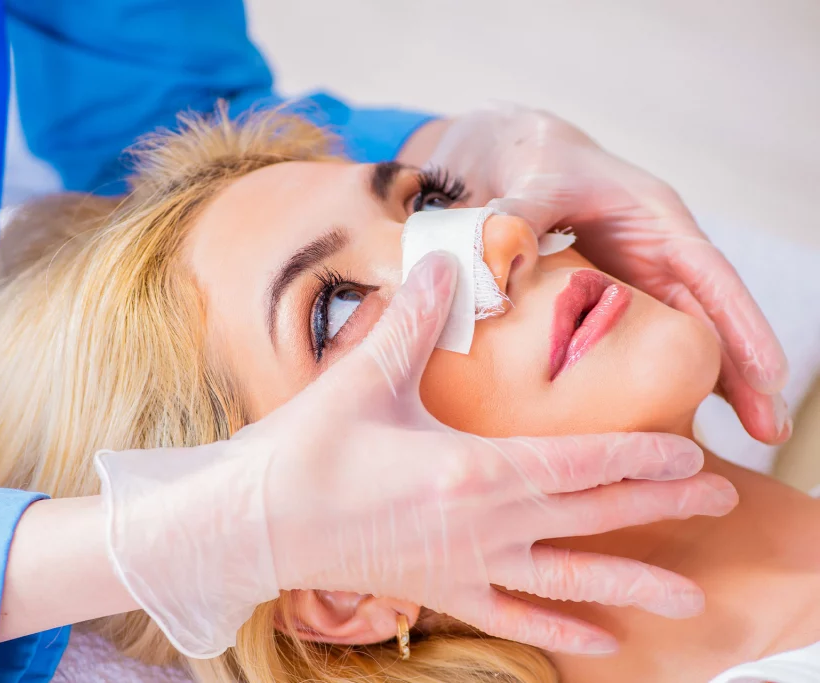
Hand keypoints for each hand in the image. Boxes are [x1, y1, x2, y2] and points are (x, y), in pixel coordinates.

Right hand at [96, 253, 736, 658]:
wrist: (254, 524)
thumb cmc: (306, 451)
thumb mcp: (363, 378)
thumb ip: (413, 321)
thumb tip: (445, 261)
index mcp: (473, 471)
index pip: (581, 463)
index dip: (641, 458)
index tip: (691, 455)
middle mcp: (484, 526)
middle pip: (593, 517)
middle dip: (660, 509)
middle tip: (720, 504)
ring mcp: (466, 567)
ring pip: (568, 579)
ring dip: (632, 583)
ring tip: (689, 597)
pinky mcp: (442, 590)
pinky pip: (515, 618)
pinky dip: (561, 630)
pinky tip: (602, 642)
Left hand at [412, 105, 789, 443]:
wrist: (523, 160)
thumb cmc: (538, 164)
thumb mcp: (533, 181)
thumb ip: (519, 215)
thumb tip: (497, 262)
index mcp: (654, 220)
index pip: (707, 272)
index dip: (739, 321)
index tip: (768, 372)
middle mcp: (660, 254)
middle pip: (712, 315)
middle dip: (746, 371)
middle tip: (773, 429)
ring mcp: (643, 282)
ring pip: (689, 335)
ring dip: (718, 384)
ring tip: (756, 437)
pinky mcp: (618, 303)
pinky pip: (648, 343)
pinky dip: (663, 378)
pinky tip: (675, 422)